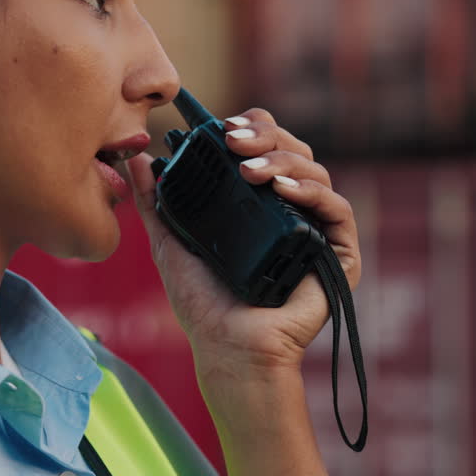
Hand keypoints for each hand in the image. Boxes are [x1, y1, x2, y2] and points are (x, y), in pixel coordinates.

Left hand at [125, 108, 361, 379]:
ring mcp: (317, 230)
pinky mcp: (340, 254)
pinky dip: (312, 192)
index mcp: (258, 202)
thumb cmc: (203, 304)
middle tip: (232, 141)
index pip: (265, 147)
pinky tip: (283, 189)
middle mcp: (290, 209)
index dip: (251, 128)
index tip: (222, 128)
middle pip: (293, 150)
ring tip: (250, 171)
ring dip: (283, 160)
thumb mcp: (171, 243)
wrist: (226, 348)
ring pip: (315, 171)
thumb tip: (136, 158)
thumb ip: (155, 201)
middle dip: (265, 136)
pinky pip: (338, 210)